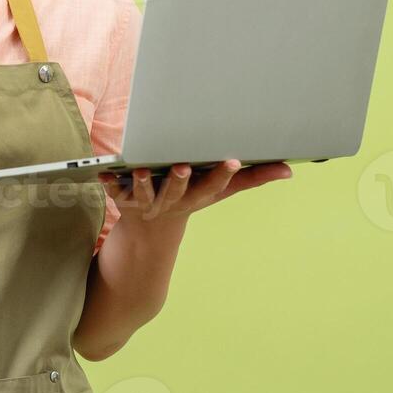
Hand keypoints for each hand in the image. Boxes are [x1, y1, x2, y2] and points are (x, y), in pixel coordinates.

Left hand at [99, 160, 293, 229]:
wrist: (151, 233)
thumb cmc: (190, 199)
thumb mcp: (219, 191)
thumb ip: (252, 178)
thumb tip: (289, 169)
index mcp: (198, 196)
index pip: (214, 186)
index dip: (222, 174)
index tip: (232, 159)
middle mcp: (173, 201)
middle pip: (178, 190)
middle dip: (180, 179)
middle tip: (182, 164)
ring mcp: (148, 203)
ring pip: (145, 193)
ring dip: (143, 182)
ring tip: (142, 169)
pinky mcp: (124, 200)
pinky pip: (114, 192)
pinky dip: (108, 183)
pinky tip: (102, 174)